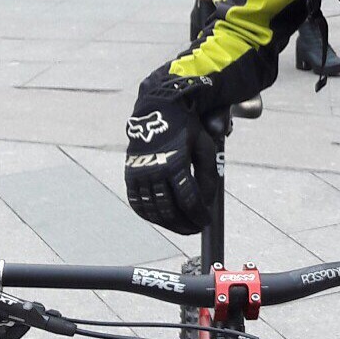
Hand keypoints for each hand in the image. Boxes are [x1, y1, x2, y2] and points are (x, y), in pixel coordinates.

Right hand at [124, 74, 217, 233]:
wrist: (158, 110)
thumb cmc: (186, 128)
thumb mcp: (204, 147)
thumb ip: (209, 175)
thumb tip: (207, 202)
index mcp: (175, 162)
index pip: (189, 200)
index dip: (199, 215)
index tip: (206, 222)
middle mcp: (154, 169)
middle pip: (170, 209)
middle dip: (184, 224)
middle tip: (195, 228)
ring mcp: (139, 174)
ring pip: (153, 210)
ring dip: (168, 224)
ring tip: (182, 227)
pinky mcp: (130, 175)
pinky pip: (138, 203)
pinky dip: (150, 216)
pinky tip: (162, 218)